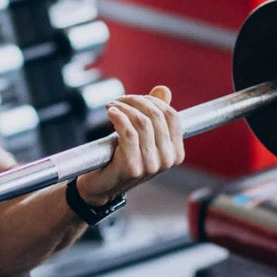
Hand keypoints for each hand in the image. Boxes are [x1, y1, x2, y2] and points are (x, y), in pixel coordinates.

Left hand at [76, 85, 184, 204]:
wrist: (100, 186)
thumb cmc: (120, 158)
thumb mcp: (141, 136)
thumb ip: (154, 114)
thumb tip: (163, 90)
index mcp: (176, 153)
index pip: (172, 116)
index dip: (153, 101)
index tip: (135, 99)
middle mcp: (167, 160)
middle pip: (156, 116)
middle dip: (135, 101)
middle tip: (118, 100)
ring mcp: (151, 166)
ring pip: (142, 122)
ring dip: (123, 108)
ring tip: (111, 106)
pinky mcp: (132, 167)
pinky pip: (128, 133)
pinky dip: (118, 117)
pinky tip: (110, 112)